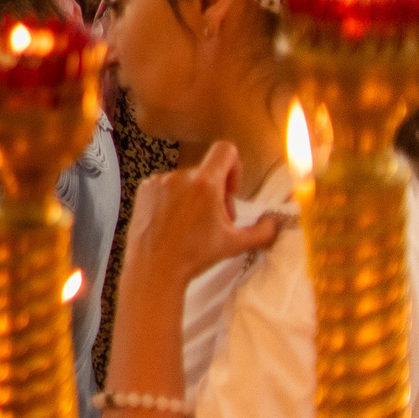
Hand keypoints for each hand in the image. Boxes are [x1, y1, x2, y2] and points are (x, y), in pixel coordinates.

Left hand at [119, 138, 282, 295]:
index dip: (234, 168)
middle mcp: (180, 176)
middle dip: (217, 193)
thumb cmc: (195, 255)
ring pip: (186, 181)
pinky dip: (174, 200)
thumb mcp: (236, 244)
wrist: (154, 268)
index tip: (230, 192)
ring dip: (195, 197)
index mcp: (205, 183)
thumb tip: (275, 221)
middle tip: (215, 221)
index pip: (225, 149)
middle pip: (207, 172)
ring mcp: (159, 181)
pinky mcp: (143, 189)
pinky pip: (166, 186)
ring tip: (193, 225)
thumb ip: (263, 230)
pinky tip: (174, 223)